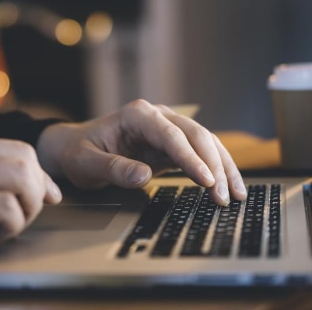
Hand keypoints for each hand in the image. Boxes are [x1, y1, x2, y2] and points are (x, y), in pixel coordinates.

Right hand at [0, 129, 61, 240]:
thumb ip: (0, 178)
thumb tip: (52, 192)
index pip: (17, 148)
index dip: (39, 175)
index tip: (46, 197)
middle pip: (24, 158)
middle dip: (35, 191)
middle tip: (23, 215)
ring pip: (21, 177)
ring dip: (26, 209)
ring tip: (9, 225)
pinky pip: (7, 208)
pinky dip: (12, 227)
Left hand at [36, 100, 245, 205]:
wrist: (75, 147)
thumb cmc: (79, 152)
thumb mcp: (85, 162)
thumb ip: (112, 168)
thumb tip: (144, 177)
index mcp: (138, 114)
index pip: (171, 135)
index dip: (191, 158)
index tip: (206, 180)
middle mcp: (158, 116)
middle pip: (196, 135)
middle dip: (213, 166)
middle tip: (223, 196)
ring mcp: (168, 129)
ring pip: (205, 142)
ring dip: (222, 168)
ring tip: (235, 195)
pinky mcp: (173, 145)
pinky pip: (201, 154)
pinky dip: (216, 170)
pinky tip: (228, 187)